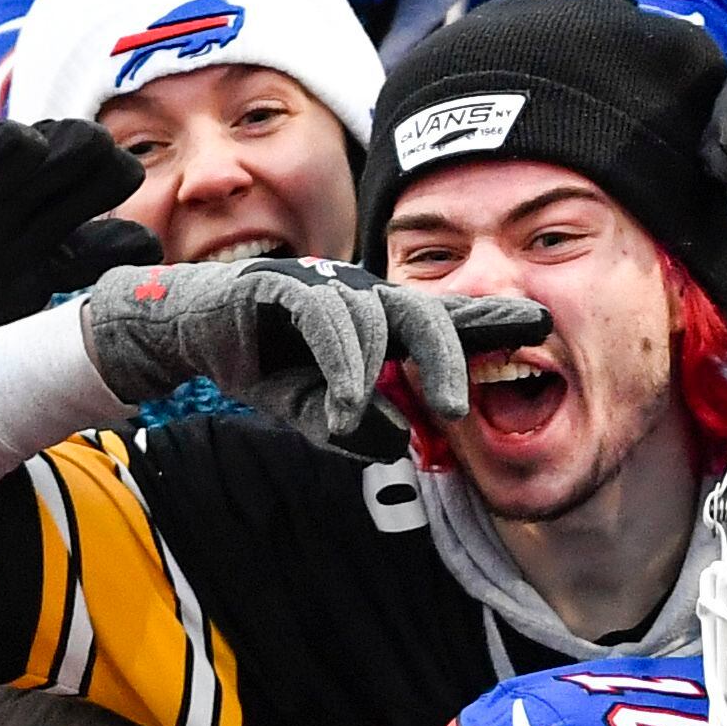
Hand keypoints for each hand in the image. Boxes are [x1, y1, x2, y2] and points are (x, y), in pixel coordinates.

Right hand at [73, 258, 545, 433]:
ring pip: (375, 319)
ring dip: (379, 376)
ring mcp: (325, 287)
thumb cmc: (261, 366)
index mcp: (380, 324)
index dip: (489, 322)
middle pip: (425, 315)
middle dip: (452, 354)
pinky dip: (341, 363)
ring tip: (377, 421)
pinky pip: (327, 317)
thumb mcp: (315, 413)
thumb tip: (399, 440)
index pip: (444, 321)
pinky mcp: (284, 284)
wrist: (187, 332)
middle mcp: (362, 298)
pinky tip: (342, 404)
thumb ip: (357, 428)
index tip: (539, 325)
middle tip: (460, 406)